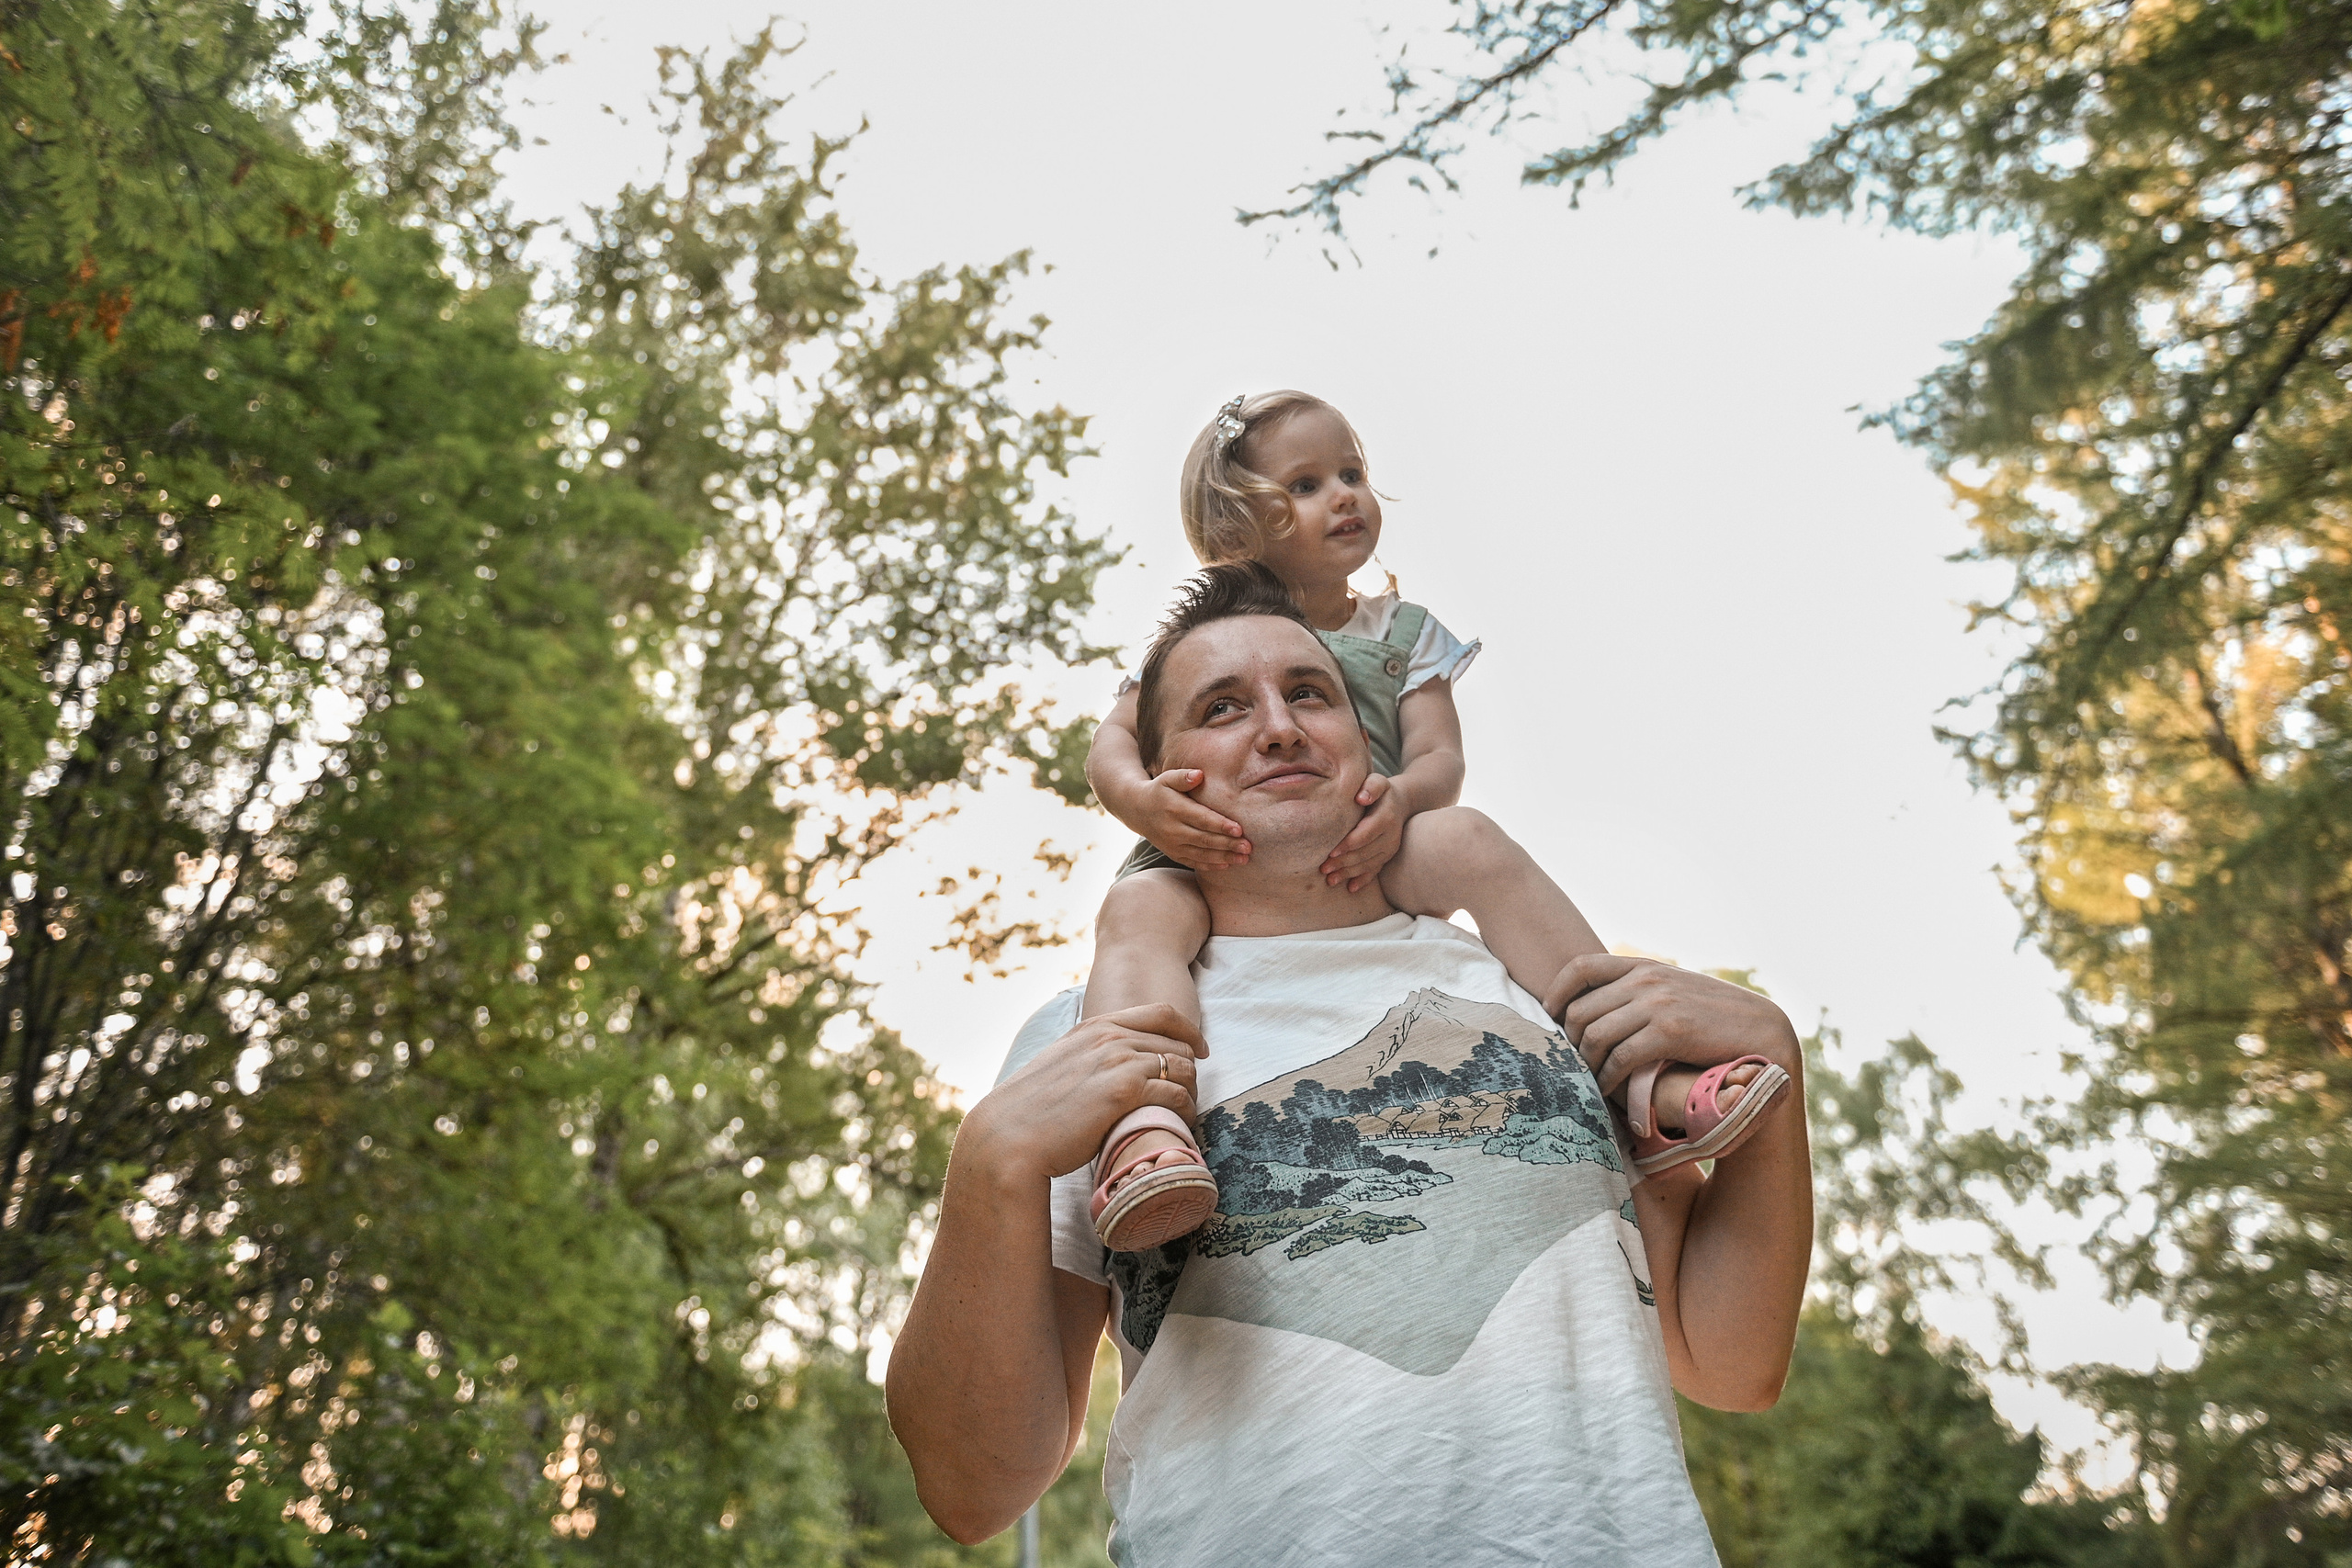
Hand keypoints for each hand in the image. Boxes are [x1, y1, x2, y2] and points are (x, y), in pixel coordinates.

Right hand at [966, 1005, 1206, 1181]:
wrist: (1010, 1136)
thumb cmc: (1032, 1111)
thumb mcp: (1060, 1065)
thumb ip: (1086, 1056)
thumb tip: (1105, 1069)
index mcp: (1094, 1027)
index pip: (1160, 1013)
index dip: (1188, 1030)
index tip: (1200, 1049)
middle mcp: (1109, 1037)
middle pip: (1177, 1043)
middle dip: (1190, 1067)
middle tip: (1190, 1093)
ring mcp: (1118, 1062)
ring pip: (1183, 1067)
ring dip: (1191, 1090)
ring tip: (1187, 1111)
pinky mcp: (1124, 1092)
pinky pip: (1176, 1094)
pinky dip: (1186, 1109)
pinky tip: (1181, 1123)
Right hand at [1131, 768, 1249, 870]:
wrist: (1137, 809)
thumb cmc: (1160, 790)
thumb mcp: (1167, 778)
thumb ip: (1183, 776)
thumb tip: (1199, 775)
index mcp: (1174, 809)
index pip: (1201, 819)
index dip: (1221, 825)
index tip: (1240, 829)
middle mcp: (1172, 829)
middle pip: (1204, 839)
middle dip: (1228, 844)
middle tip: (1248, 847)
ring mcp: (1172, 844)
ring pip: (1201, 854)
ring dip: (1224, 857)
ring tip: (1244, 859)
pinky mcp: (1173, 853)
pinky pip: (1193, 862)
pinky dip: (1210, 866)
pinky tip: (1227, 865)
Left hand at [1320, 773, 1405, 891]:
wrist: (1401, 802)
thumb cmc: (1381, 791)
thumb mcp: (1378, 781)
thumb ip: (1371, 786)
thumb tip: (1361, 798)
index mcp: (1387, 817)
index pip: (1365, 834)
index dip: (1349, 845)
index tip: (1330, 852)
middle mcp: (1391, 835)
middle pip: (1365, 853)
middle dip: (1344, 862)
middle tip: (1323, 869)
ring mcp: (1391, 848)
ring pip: (1369, 864)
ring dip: (1349, 873)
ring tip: (1330, 880)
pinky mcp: (1388, 856)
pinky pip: (1376, 870)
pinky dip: (1363, 880)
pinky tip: (1350, 888)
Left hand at [1540, 955, 1799, 1097]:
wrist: (1764, 1033)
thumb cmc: (1717, 1019)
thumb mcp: (1675, 991)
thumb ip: (1642, 991)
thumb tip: (1602, 1007)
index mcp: (1645, 966)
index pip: (1581, 967)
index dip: (1557, 993)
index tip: (1550, 1018)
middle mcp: (1647, 979)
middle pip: (1581, 1009)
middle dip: (1571, 1042)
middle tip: (1572, 1065)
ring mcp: (1658, 1003)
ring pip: (1595, 1035)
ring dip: (1587, 1065)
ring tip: (1589, 1082)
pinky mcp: (1669, 1032)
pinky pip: (1620, 1058)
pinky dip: (1607, 1079)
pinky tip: (1608, 1091)